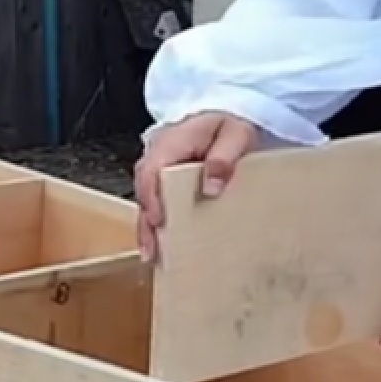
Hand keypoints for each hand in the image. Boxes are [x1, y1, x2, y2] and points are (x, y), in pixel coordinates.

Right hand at [133, 112, 265, 260]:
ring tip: (153, 255)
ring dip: (148, 228)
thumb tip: (210, 186)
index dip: (151, 195)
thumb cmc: (230, 130)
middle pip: (144, 188)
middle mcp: (159, 155)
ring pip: (147, 200)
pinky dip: (157, 226)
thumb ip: (223, 158)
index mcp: (173, 140)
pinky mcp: (166, 183)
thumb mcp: (236, 136)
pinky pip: (156, 204)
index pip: (152, 168)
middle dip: (146, 220)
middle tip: (153, 249)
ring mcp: (160, 169)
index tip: (159, 219)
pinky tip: (160, 248)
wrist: (230, 126)